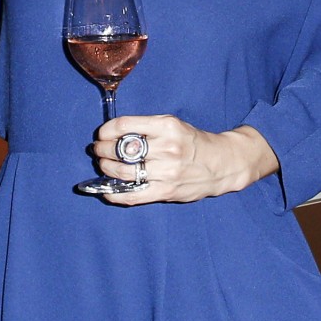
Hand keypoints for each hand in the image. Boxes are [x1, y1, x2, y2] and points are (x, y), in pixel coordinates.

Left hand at [92, 115, 277, 205]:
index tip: (102, 134)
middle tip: (98, 150)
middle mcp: (166, 148)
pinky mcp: (167, 191)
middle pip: (120, 150)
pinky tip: (107, 192)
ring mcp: (166, 171)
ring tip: (105, 165)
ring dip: (107, 169)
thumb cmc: (193, 142)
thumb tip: (114, 136)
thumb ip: (147, 128)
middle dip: (102, 150)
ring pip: (123, 172)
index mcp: (166, 126)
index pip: (124, 126)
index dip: (106, 131)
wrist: (222, 163)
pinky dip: (115, 195)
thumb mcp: (174, 125)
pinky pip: (133, 195)